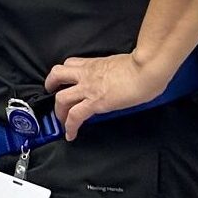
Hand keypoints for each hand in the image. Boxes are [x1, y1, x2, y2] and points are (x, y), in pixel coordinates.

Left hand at [43, 53, 172, 140]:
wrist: (146, 69)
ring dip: (58, 110)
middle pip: (57, 75)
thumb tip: (123, 77)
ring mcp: (89, 88)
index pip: (71, 63)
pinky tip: (70, 135)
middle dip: (50, 85)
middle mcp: (87, 74)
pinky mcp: (95, 102)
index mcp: (95, 64)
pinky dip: (70, 126)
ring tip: (60, 120)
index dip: (65, 72)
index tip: (65, 80)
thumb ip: (116, 70)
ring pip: (61, 97)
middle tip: (51, 93)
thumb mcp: (124, 63)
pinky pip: (75, 116)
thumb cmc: (144, 65)